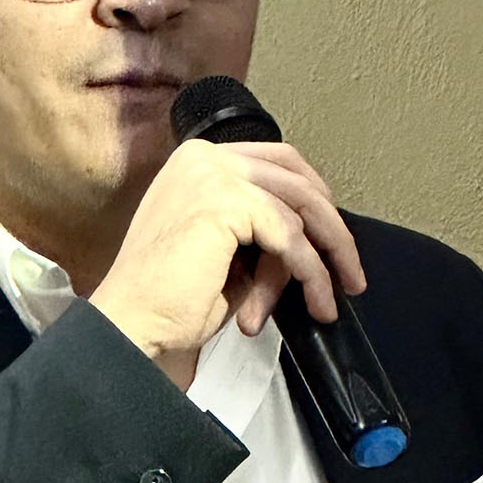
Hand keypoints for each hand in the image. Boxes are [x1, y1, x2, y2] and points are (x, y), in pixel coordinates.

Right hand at [90, 137, 365, 386]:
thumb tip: (313, 239)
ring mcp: (212, 175)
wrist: (132, 324)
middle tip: (350, 271)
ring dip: (321, 259)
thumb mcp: (227, 252)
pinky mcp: (224, 202)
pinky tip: (315, 300)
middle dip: (330, 227)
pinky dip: (309, 271)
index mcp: (197, 162)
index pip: (276, 161)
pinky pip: (289, 236)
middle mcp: (203, 158)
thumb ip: (263, 230)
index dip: (313, 196)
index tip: (332, 238)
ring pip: (299, 207)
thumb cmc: (170, 298)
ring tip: (328, 300)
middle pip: (295, 177)